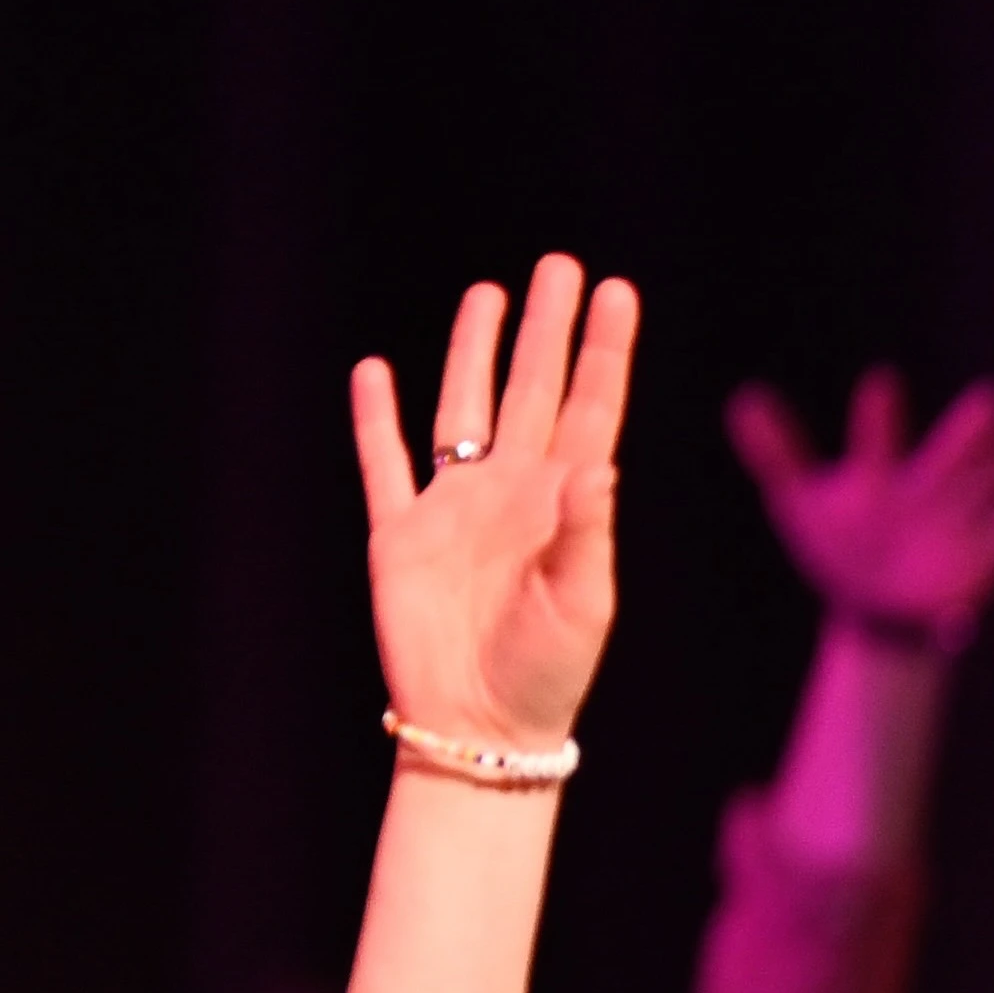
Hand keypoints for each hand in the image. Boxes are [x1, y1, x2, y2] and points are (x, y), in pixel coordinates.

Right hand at [346, 252, 643, 742]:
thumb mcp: (582, 605)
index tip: (618, 293)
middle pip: (531, 389)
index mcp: (566, 505)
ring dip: (473, 352)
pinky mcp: (400, 535)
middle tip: (561, 267)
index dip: (604, 350)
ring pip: (461, 407)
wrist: (480, 725)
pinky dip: (375, 418)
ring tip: (489, 294)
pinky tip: (376, 371)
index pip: (590, 408)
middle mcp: (512, 492)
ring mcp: (455, 508)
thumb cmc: (547, 673)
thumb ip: (585, 534)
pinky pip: (384, 463)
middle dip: (546, 330)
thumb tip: (595, 464)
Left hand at [728, 367, 993, 653]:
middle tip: (992, 399)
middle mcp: (929, 481)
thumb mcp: (800, 502)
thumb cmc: (836, 540)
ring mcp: (967, 510)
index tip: (880, 386)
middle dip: (970, 434)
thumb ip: (777, 454)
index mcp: (879, 473)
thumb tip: (743, 398)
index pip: (877, 447)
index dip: (878, 422)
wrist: (879, 599)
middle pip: (951, 454)